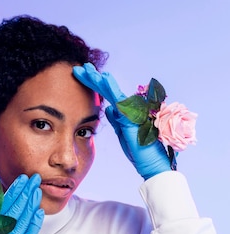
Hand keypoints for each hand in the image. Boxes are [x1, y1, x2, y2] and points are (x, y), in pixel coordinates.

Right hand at [0, 173, 43, 233]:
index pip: (4, 203)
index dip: (14, 190)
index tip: (22, 178)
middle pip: (14, 207)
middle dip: (25, 190)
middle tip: (34, 177)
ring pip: (22, 217)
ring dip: (30, 202)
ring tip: (37, 189)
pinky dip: (34, 223)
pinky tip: (40, 212)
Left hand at [73, 63, 170, 179]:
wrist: (154, 166)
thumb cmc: (140, 152)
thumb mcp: (123, 134)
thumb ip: (116, 120)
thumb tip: (108, 109)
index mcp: (124, 113)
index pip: (106, 96)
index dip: (93, 86)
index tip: (81, 76)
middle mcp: (129, 109)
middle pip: (107, 90)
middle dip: (92, 78)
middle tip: (79, 68)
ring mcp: (132, 111)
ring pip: (112, 91)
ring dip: (98, 79)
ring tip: (86, 69)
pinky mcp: (133, 117)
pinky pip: (120, 99)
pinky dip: (112, 87)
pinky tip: (103, 77)